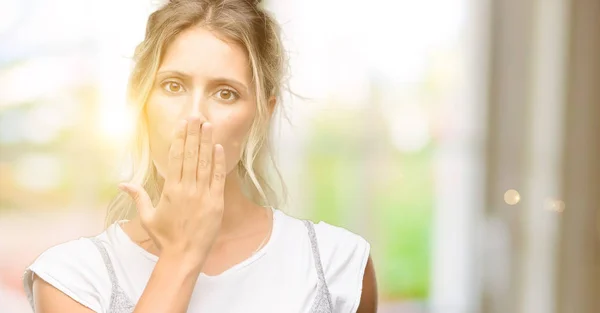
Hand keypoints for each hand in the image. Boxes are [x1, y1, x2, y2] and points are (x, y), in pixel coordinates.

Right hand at [119, 117, 225, 264]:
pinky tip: (218, 147)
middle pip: (191, 155)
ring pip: (205, 163)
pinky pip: (218, 178)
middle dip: (194, 134)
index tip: (182, 124)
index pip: (176, 158)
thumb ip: (138, 197)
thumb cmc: (165, 236)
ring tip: (208, 125)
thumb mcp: (148, 216)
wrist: (185, 254)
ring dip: (206, 142)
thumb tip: (122, 184)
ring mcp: (203, 194)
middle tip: (196, 116)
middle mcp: (187, 189)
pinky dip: (218, 162)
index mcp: (171, 189)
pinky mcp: (216, 202)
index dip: (180, 139)